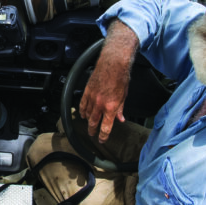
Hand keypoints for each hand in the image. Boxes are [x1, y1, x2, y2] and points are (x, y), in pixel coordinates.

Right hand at [79, 20, 138, 142]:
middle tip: (92, 135)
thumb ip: (120, 109)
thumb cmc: (120, 77)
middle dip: (92, 131)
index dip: (103, 136)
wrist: (113, 64)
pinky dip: (81, 110)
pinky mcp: (87, 91)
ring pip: (87, 114)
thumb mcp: (124, 96)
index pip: (105, 127)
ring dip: (87, 121)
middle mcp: (100, 104)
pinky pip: (82, 104)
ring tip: (88, 125)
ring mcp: (92, 98)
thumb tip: (120, 119)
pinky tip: (82, 114)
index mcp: (111, 107)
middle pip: (93, 122)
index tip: (102, 140)